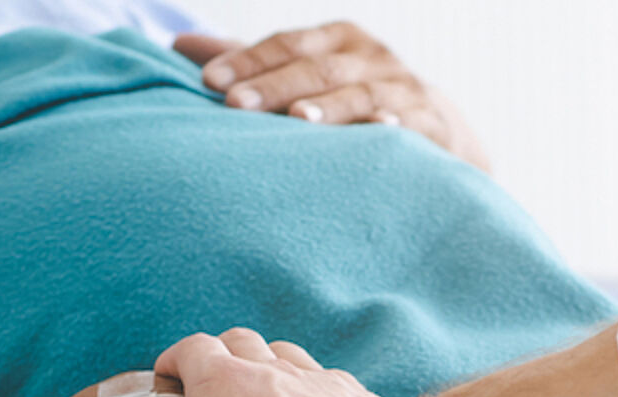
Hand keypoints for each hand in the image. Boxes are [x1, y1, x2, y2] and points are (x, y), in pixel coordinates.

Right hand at [80, 329, 392, 396]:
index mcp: (224, 382)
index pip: (190, 348)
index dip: (174, 361)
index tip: (164, 381)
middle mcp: (271, 368)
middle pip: (238, 340)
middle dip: (220, 356)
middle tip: (208, 389)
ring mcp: (318, 379)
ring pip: (285, 353)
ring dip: (269, 366)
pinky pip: (330, 382)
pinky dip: (315, 392)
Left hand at [174, 23, 489, 170]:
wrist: (439, 132)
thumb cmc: (352, 102)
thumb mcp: (305, 75)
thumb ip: (250, 63)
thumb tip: (177, 44)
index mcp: (336, 40)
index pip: (286, 44)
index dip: (247, 60)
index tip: (207, 81)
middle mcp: (370, 57)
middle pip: (316, 69)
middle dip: (274, 87)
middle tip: (233, 105)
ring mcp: (402, 89)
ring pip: (360, 95)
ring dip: (329, 108)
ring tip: (296, 121)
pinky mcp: (430, 124)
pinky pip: (409, 126)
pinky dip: (391, 129)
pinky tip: (377, 134)